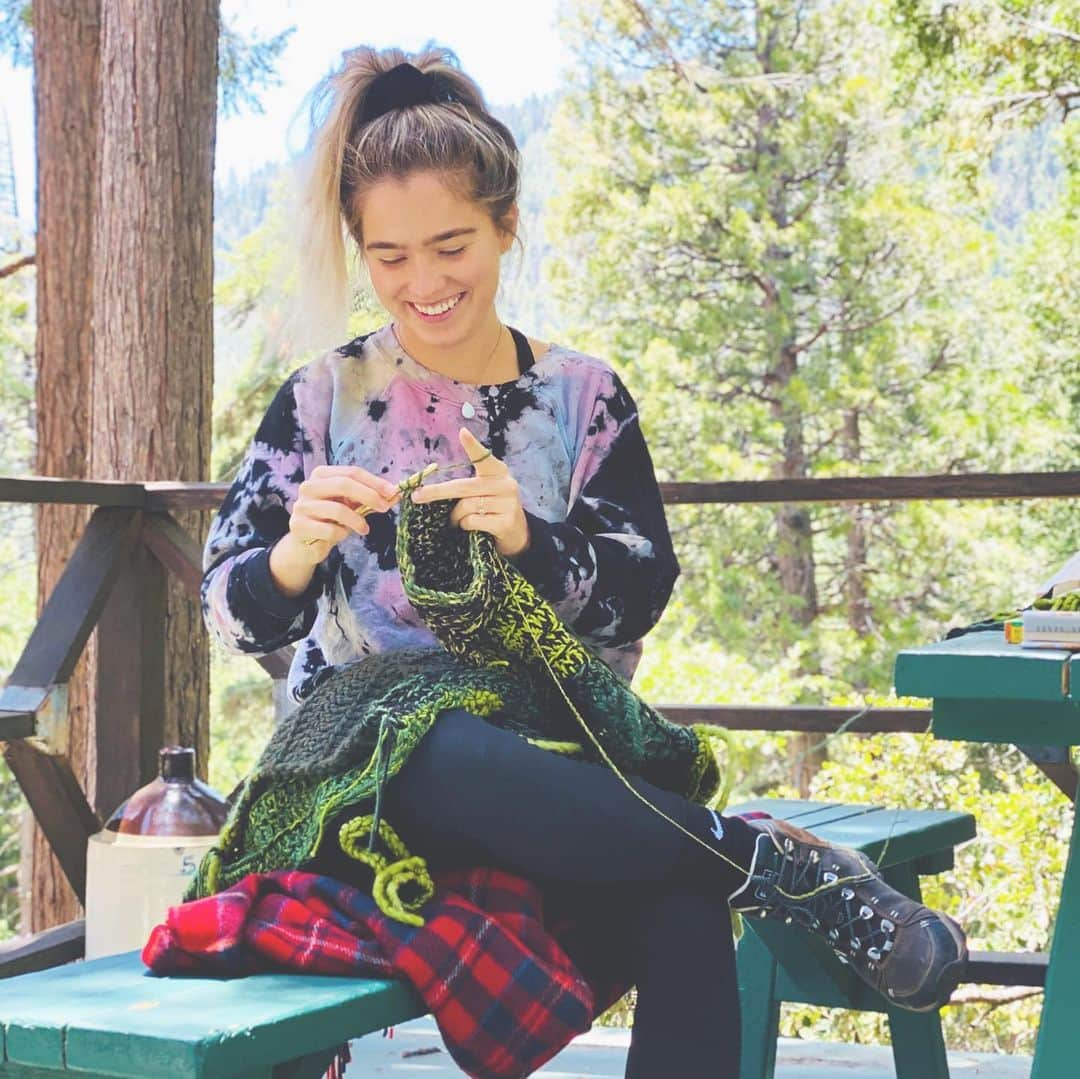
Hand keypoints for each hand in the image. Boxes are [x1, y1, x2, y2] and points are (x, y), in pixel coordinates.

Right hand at [283, 464, 400, 563]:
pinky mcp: (298, 526)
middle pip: (344, 484)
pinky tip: (342, 535)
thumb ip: (371, 499)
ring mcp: (302, 505)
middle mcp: (309, 486)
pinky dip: (342, 533)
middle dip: (369, 495)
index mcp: (322, 475)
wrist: (306, 544)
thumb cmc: (331, 520)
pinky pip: (329, 529)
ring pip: (337, 509)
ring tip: (365, 529)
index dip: (374, 482)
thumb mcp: (352, 506)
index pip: (351, 472)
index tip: (392, 492)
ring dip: (357, 520)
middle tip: (384, 508)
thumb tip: (395, 494)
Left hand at [410, 428, 530, 557]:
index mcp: (498, 472)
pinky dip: (464, 525)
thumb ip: (467, 485)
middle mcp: (505, 484)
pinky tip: (469, 527)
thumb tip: (429, 489)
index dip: (472, 446)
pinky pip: (472, 521)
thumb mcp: (485, 491)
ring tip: (457, 520)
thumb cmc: (492, 508)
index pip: (483, 457)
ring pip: (465, 507)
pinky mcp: (505, 522)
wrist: (517, 533)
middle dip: (436, 492)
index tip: (463, 433)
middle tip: (417, 496)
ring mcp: (507, 504)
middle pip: (463, 487)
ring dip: (455, 516)